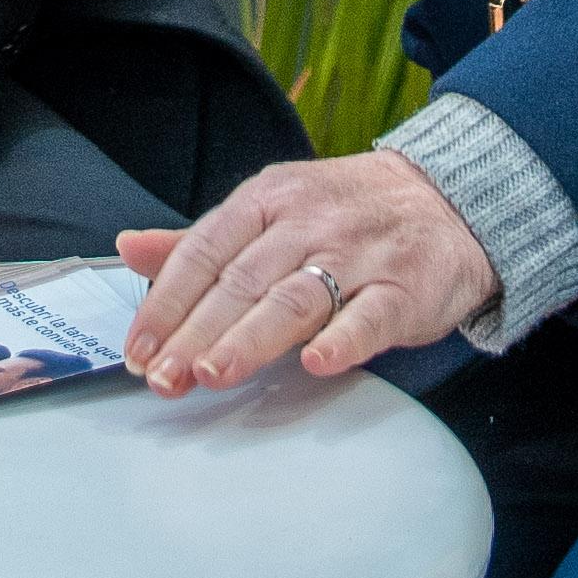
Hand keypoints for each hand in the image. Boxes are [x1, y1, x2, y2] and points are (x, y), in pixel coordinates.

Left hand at [116, 153, 496, 395]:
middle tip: (162, 378)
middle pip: (242, 281)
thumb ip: (201, 241)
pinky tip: (315, 364)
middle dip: (195, 333)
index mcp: (268, 199)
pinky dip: (343, 340)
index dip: (167, 303)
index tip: (138, 349)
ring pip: (296, 298)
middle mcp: (308, 222)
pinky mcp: (405, 287)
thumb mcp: (271, 209)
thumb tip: (128, 249)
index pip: (205, 251)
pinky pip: (371, 316)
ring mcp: (359, 253)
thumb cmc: (346, 213)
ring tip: (212, 373)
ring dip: (250, 338)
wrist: (449, 200)